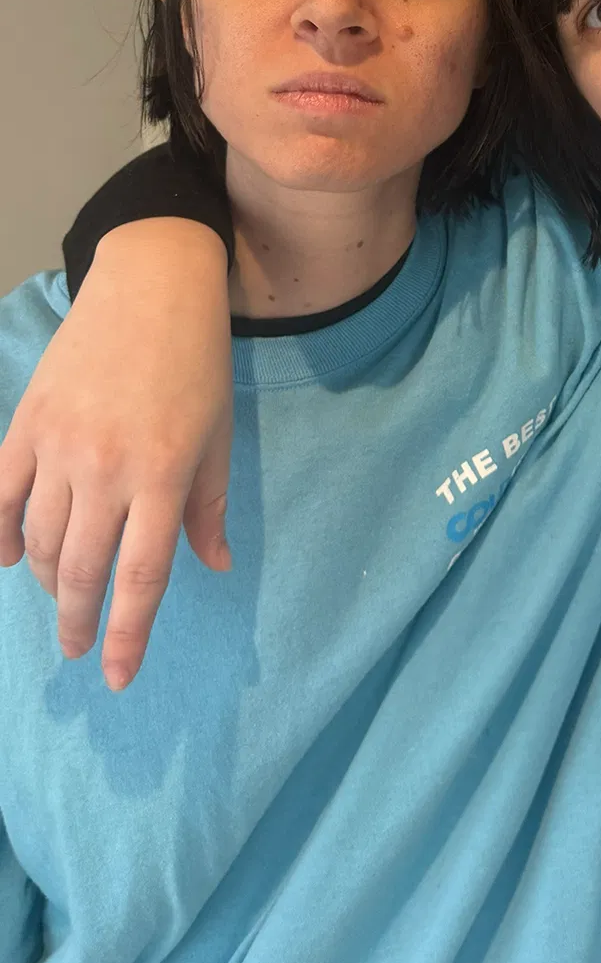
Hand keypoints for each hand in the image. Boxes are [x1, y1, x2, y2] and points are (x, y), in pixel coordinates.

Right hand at [0, 219, 232, 689]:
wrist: (153, 285)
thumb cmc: (197, 363)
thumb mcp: (217, 437)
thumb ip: (208, 507)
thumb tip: (214, 566)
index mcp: (164, 476)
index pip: (141, 577)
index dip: (128, 635)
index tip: (118, 677)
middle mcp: (107, 468)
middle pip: (84, 570)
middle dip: (80, 620)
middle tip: (80, 647)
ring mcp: (59, 445)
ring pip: (41, 540)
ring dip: (50, 579)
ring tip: (64, 596)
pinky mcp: (27, 422)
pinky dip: (0, 533)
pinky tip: (10, 556)